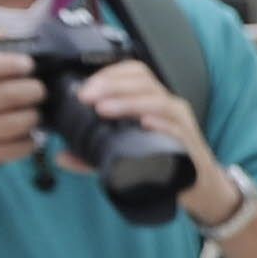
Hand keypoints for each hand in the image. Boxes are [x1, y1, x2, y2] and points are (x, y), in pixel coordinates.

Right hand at [0, 51, 41, 191]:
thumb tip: (5, 34)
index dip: (9, 63)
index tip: (26, 64)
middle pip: (10, 93)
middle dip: (33, 89)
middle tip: (35, 90)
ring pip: (21, 120)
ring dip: (33, 115)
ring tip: (29, 113)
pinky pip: (20, 147)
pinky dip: (30, 141)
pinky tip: (24, 136)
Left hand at [64, 62, 226, 215]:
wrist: (195, 185)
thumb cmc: (160, 162)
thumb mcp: (121, 154)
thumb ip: (91, 156)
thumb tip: (61, 156)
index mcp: (151, 100)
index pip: (134, 72)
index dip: (109, 74)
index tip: (84, 88)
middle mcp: (167, 105)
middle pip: (143, 81)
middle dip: (111, 85)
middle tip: (85, 97)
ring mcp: (180, 122)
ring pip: (158, 100)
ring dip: (129, 102)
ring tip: (104, 109)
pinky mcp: (190, 141)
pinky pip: (177, 127)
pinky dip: (162, 123)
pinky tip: (145, 123)